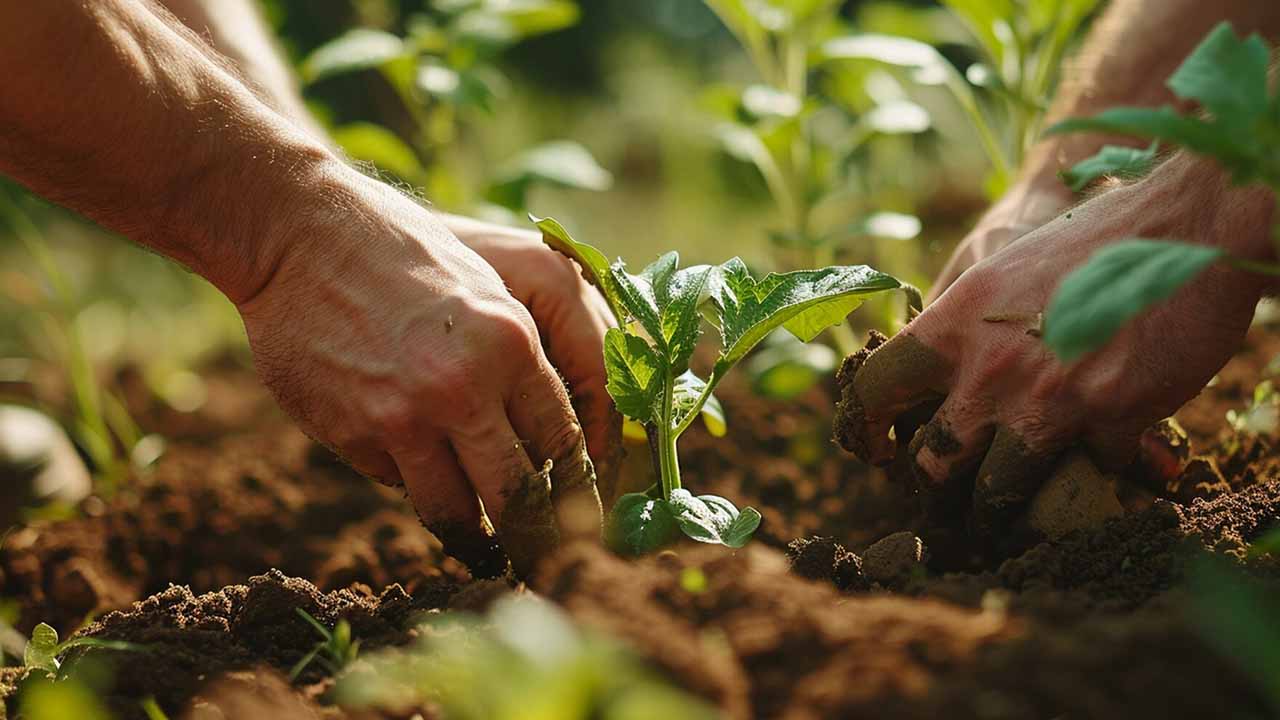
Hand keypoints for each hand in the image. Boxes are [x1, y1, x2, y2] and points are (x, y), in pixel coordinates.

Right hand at [235, 165, 600, 576]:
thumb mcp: (488, 289)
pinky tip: (409, 458)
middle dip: (537, 533)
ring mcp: (406, 418)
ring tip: (487, 547)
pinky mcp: (356, 435)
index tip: (576, 507)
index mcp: (512, 344)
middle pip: (520, 493)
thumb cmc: (406, 258)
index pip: (562, 441)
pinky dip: (412, 481)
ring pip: (458, 511)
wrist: (303, 238)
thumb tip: (554, 441)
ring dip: (474, 534)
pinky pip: (400, 484)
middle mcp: (465, 387)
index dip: (573, 483)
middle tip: (544, 554)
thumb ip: (522, 362)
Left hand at [836, 160, 1273, 536]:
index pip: (877, 387)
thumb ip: (963, 325)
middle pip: (934, 461)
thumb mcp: (1003, 268)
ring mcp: (1049, 399)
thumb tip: (931, 376)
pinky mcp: (1111, 419)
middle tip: (954, 490)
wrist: (1187, 224)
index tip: (875, 449)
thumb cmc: (1091, 242)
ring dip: (1007, 507)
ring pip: (998, 491)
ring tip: (1015, 512)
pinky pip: (1093, 474)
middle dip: (941, 485)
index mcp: (955, 323)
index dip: (866, 427)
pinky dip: (1103, 472)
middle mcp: (990, 367)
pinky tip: (1119, 457)